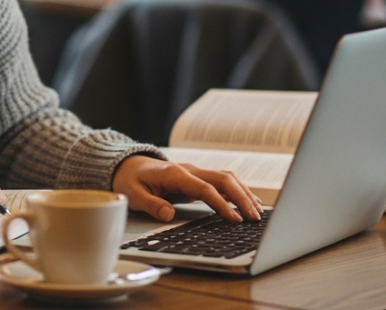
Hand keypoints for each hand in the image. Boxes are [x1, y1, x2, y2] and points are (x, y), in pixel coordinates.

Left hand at [111, 155, 262, 222]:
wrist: (128, 166)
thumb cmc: (131, 180)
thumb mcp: (134, 194)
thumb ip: (151, 204)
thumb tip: (168, 214)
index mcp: (175, 174)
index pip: (205, 188)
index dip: (221, 204)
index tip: (234, 219)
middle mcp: (189, 170)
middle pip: (223, 179)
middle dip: (241, 197)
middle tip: (254, 217)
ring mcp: (195, 172)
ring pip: (227, 178)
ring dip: (243, 193)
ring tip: (257, 212)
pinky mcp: (198, 177)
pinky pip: (222, 182)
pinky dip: (238, 191)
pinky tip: (248, 203)